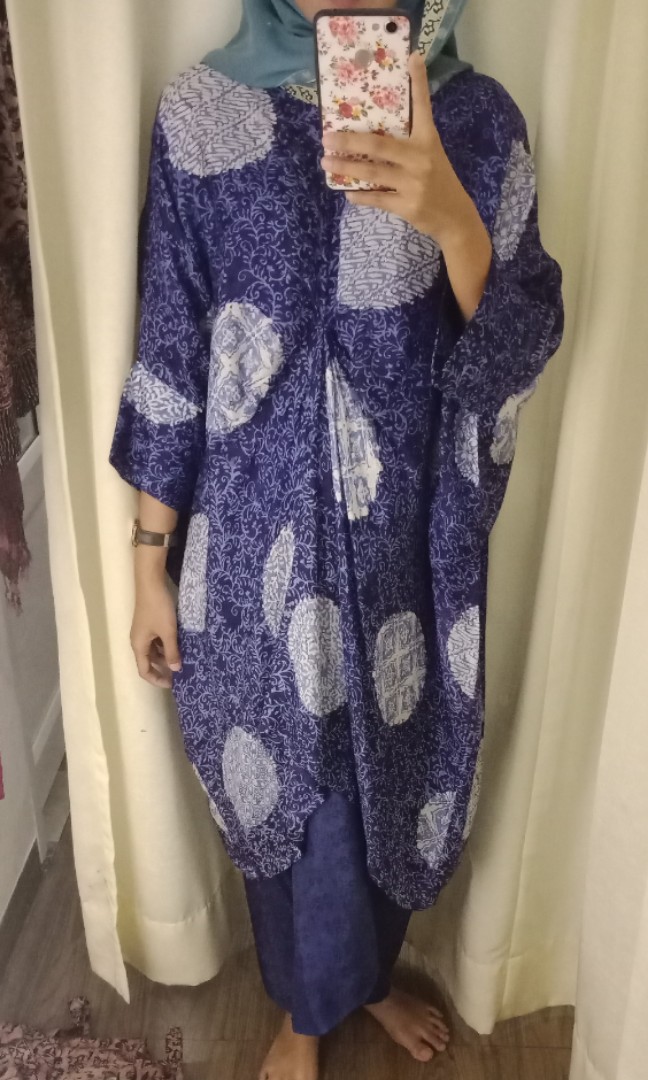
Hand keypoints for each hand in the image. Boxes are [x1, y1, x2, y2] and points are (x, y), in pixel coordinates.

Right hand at [131, 577, 181, 688]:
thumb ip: (172, 651)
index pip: (144, 671)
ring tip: (183, 659)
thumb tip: (175, 670)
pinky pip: (156, 641)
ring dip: (166, 656)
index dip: (157, 679)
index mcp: (138, 646)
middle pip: (149, 662)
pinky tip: (179, 644)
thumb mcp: (168, 631)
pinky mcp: (149, 623)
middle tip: (180, 673)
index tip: (172, 683)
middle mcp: (138, 641)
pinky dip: (166, 645)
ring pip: (154, 651)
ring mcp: (143, 632)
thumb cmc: (158, 609)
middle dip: (163, 669)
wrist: (151, 583)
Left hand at [320, 51, 476, 246]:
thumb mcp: (430, 156)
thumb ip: (408, 144)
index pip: (423, 107)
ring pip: (372, 173)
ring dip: (346, 168)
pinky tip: (347, 192)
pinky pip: (377, 198)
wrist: (455, 217)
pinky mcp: (408, 205)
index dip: (419, 82)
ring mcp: (414, 183)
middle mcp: (421, 159)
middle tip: (326, 138)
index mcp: (428, 140)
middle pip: (378, 146)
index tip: (413, 56)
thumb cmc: (438, 182)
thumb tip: (370, 134)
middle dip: (349, 142)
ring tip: (326, 162)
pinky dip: (360, 196)